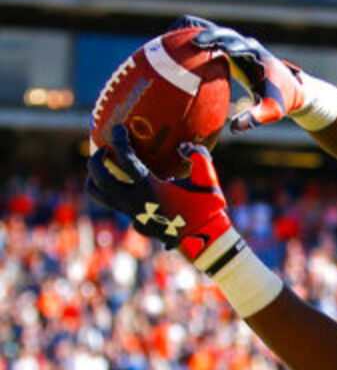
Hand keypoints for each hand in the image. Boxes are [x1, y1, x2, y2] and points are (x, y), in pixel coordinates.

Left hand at [85, 124, 232, 260]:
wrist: (207, 240)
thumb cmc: (208, 208)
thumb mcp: (207, 178)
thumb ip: (197, 156)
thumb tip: (182, 147)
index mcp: (150, 188)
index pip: (125, 159)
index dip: (119, 141)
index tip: (117, 129)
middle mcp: (135, 202)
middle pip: (101, 178)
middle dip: (96, 160)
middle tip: (103, 149)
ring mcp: (133, 215)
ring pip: (100, 196)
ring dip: (96, 181)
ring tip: (104, 170)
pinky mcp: (138, 224)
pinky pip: (119, 206)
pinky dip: (117, 194)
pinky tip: (129, 189)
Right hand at [172, 15, 306, 132]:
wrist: (294, 90)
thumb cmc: (282, 101)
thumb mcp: (272, 111)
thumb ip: (256, 118)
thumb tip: (235, 129)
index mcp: (254, 56)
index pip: (232, 43)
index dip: (214, 40)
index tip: (196, 43)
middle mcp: (247, 46)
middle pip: (221, 32)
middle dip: (201, 32)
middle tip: (176, 38)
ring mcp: (240, 47)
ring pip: (215, 32)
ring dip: (195, 32)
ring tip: (168, 38)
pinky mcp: (233, 52)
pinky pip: (214, 42)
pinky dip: (198, 41)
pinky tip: (176, 49)